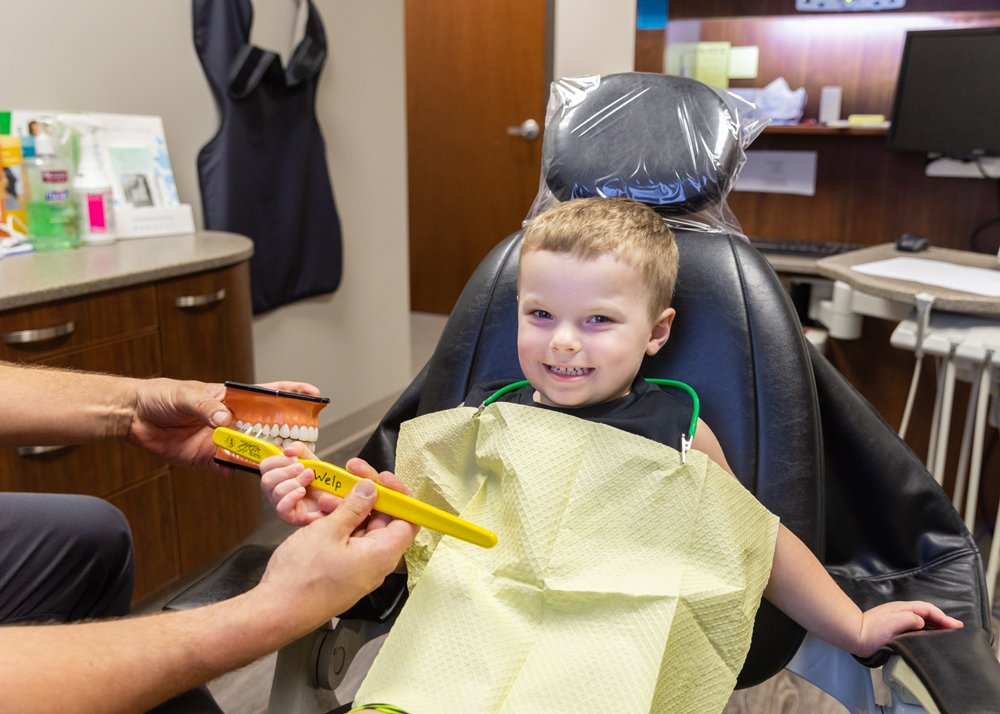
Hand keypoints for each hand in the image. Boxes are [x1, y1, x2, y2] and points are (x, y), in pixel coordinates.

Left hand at [127, 378, 319, 470]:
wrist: (133, 417)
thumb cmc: (161, 396)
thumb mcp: (185, 395)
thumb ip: (206, 406)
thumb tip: (225, 420)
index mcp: (232, 400)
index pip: (268, 395)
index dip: (292, 394)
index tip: (314, 395)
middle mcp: (233, 420)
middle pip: (267, 427)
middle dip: (287, 435)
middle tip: (303, 445)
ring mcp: (223, 440)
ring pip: (252, 451)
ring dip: (265, 458)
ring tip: (280, 465)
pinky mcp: (208, 458)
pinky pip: (229, 468)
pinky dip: (236, 473)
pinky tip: (242, 476)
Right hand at [256, 478, 417, 631]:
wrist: (276, 612)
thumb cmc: (302, 577)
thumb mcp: (328, 531)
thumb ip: (353, 507)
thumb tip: (371, 489)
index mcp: (382, 554)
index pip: (408, 520)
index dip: (399, 495)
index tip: (380, 479)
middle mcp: (376, 563)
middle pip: (385, 521)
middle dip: (367, 497)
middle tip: (348, 477)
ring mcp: (360, 568)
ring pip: (364, 529)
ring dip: (349, 509)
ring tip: (324, 498)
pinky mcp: (344, 571)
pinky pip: (350, 541)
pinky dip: (340, 524)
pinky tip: (321, 514)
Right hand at [260, 441, 338, 524]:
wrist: (335, 497)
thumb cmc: (320, 481)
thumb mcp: (311, 460)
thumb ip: (299, 450)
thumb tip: (287, 450)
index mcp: (278, 476)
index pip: (265, 467)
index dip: (277, 460)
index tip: (294, 458)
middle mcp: (276, 491)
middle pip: (266, 480)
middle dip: (286, 471)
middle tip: (302, 468)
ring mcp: (282, 504)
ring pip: (275, 492)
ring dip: (293, 481)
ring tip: (308, 478)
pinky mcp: (290, 517)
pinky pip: (281, 508)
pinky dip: (292, 496)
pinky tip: (302, 491)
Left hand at [854, 601, 963, 657]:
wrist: (855, 636)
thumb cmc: (873, 629)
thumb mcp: (894, 621)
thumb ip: (911, 619)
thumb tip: (921, 621)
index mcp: (904, 608)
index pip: (928, 609)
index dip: (943, 617)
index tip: (956, 626)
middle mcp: (902, 612)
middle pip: (927, 614)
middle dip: (942, 620)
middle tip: (956, 629)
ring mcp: (898, 620)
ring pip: (922, 621)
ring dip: (935, 626)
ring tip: (948, 634)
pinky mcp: (895, 630)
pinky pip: (916, 628)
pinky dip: (926, 632)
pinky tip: (930, 639)